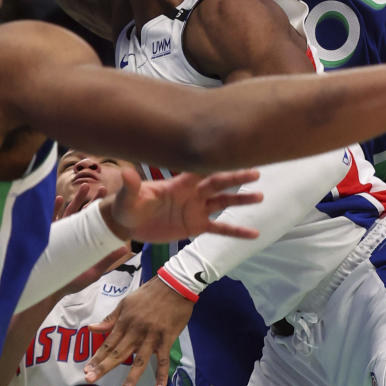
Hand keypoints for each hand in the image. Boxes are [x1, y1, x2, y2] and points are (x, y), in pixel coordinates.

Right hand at [52, 191, 130, 294]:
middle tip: (99, 187)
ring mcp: (57, 232)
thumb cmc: (72, 282)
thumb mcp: (93, 270)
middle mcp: (70, 232)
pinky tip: (60, 198)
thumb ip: (106, 258)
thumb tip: (125, 248)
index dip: (99, 207)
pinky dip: (54, 207)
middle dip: (88, 198)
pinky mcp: (45, 235)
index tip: (108, 196)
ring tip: (85, 187)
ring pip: (67, 211)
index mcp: (81, 238)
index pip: (91, 219)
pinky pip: (49, 218)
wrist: (51, 291)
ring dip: (75, 198)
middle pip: (80, 211)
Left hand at [83, 274, 194, 385]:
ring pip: (139, 361)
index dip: (97, 357)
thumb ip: (110, 318)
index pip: (108, 343)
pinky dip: (162, 375)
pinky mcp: (167, 339)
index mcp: (125, 321)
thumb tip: (91, 328)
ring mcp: (152, 336)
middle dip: (104, 367)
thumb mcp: (126, 302)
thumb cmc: (149, 293)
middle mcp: (136, 331)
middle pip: (119, 353)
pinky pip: (164, 360)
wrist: (174, 285)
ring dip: (131, 379)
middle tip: (91, 379)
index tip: (87, 370)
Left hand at [100, 166, 261, 244]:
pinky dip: (235, 231)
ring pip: (223, 202)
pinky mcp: (195, 226)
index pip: (200, 169)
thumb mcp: (129, 197)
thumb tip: (126, 172)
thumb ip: (132, 186)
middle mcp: (192, 193)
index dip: (214, 161)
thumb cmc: (127, 205)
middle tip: (256, 172)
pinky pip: (219, 229)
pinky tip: (253, 234)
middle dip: (236, 177)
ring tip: (260, 197)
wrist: (127, 224)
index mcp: (179, 183)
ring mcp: (196, 210)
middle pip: (218, 183)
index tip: (232, 151)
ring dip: (240, 200)